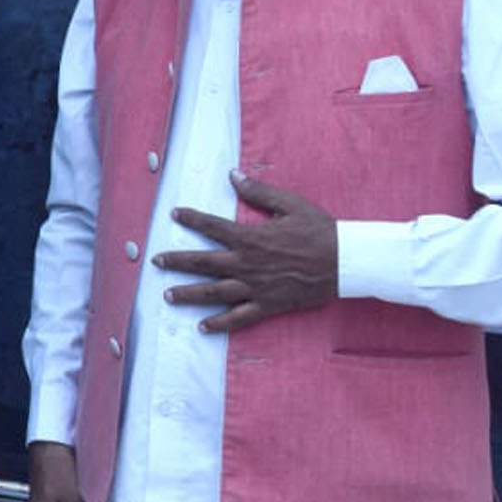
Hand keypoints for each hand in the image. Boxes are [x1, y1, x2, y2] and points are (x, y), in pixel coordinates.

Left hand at [159, 170, 337, 333]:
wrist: (346, 262)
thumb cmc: (319, 230)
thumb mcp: (289, 205)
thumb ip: (258, 191)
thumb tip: (233, 174)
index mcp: (250, 237)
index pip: (212, 226)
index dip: (191, 219)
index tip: (174, 214)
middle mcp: (247, 263)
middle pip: (203, 262)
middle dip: (177, 261)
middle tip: (155, 261)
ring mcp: (256, 286)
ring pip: (215, 292)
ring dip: (189, 293)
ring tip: (167, 295)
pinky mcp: (268, 304)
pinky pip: (240, 317)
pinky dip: (221, 323)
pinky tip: (203, 327)